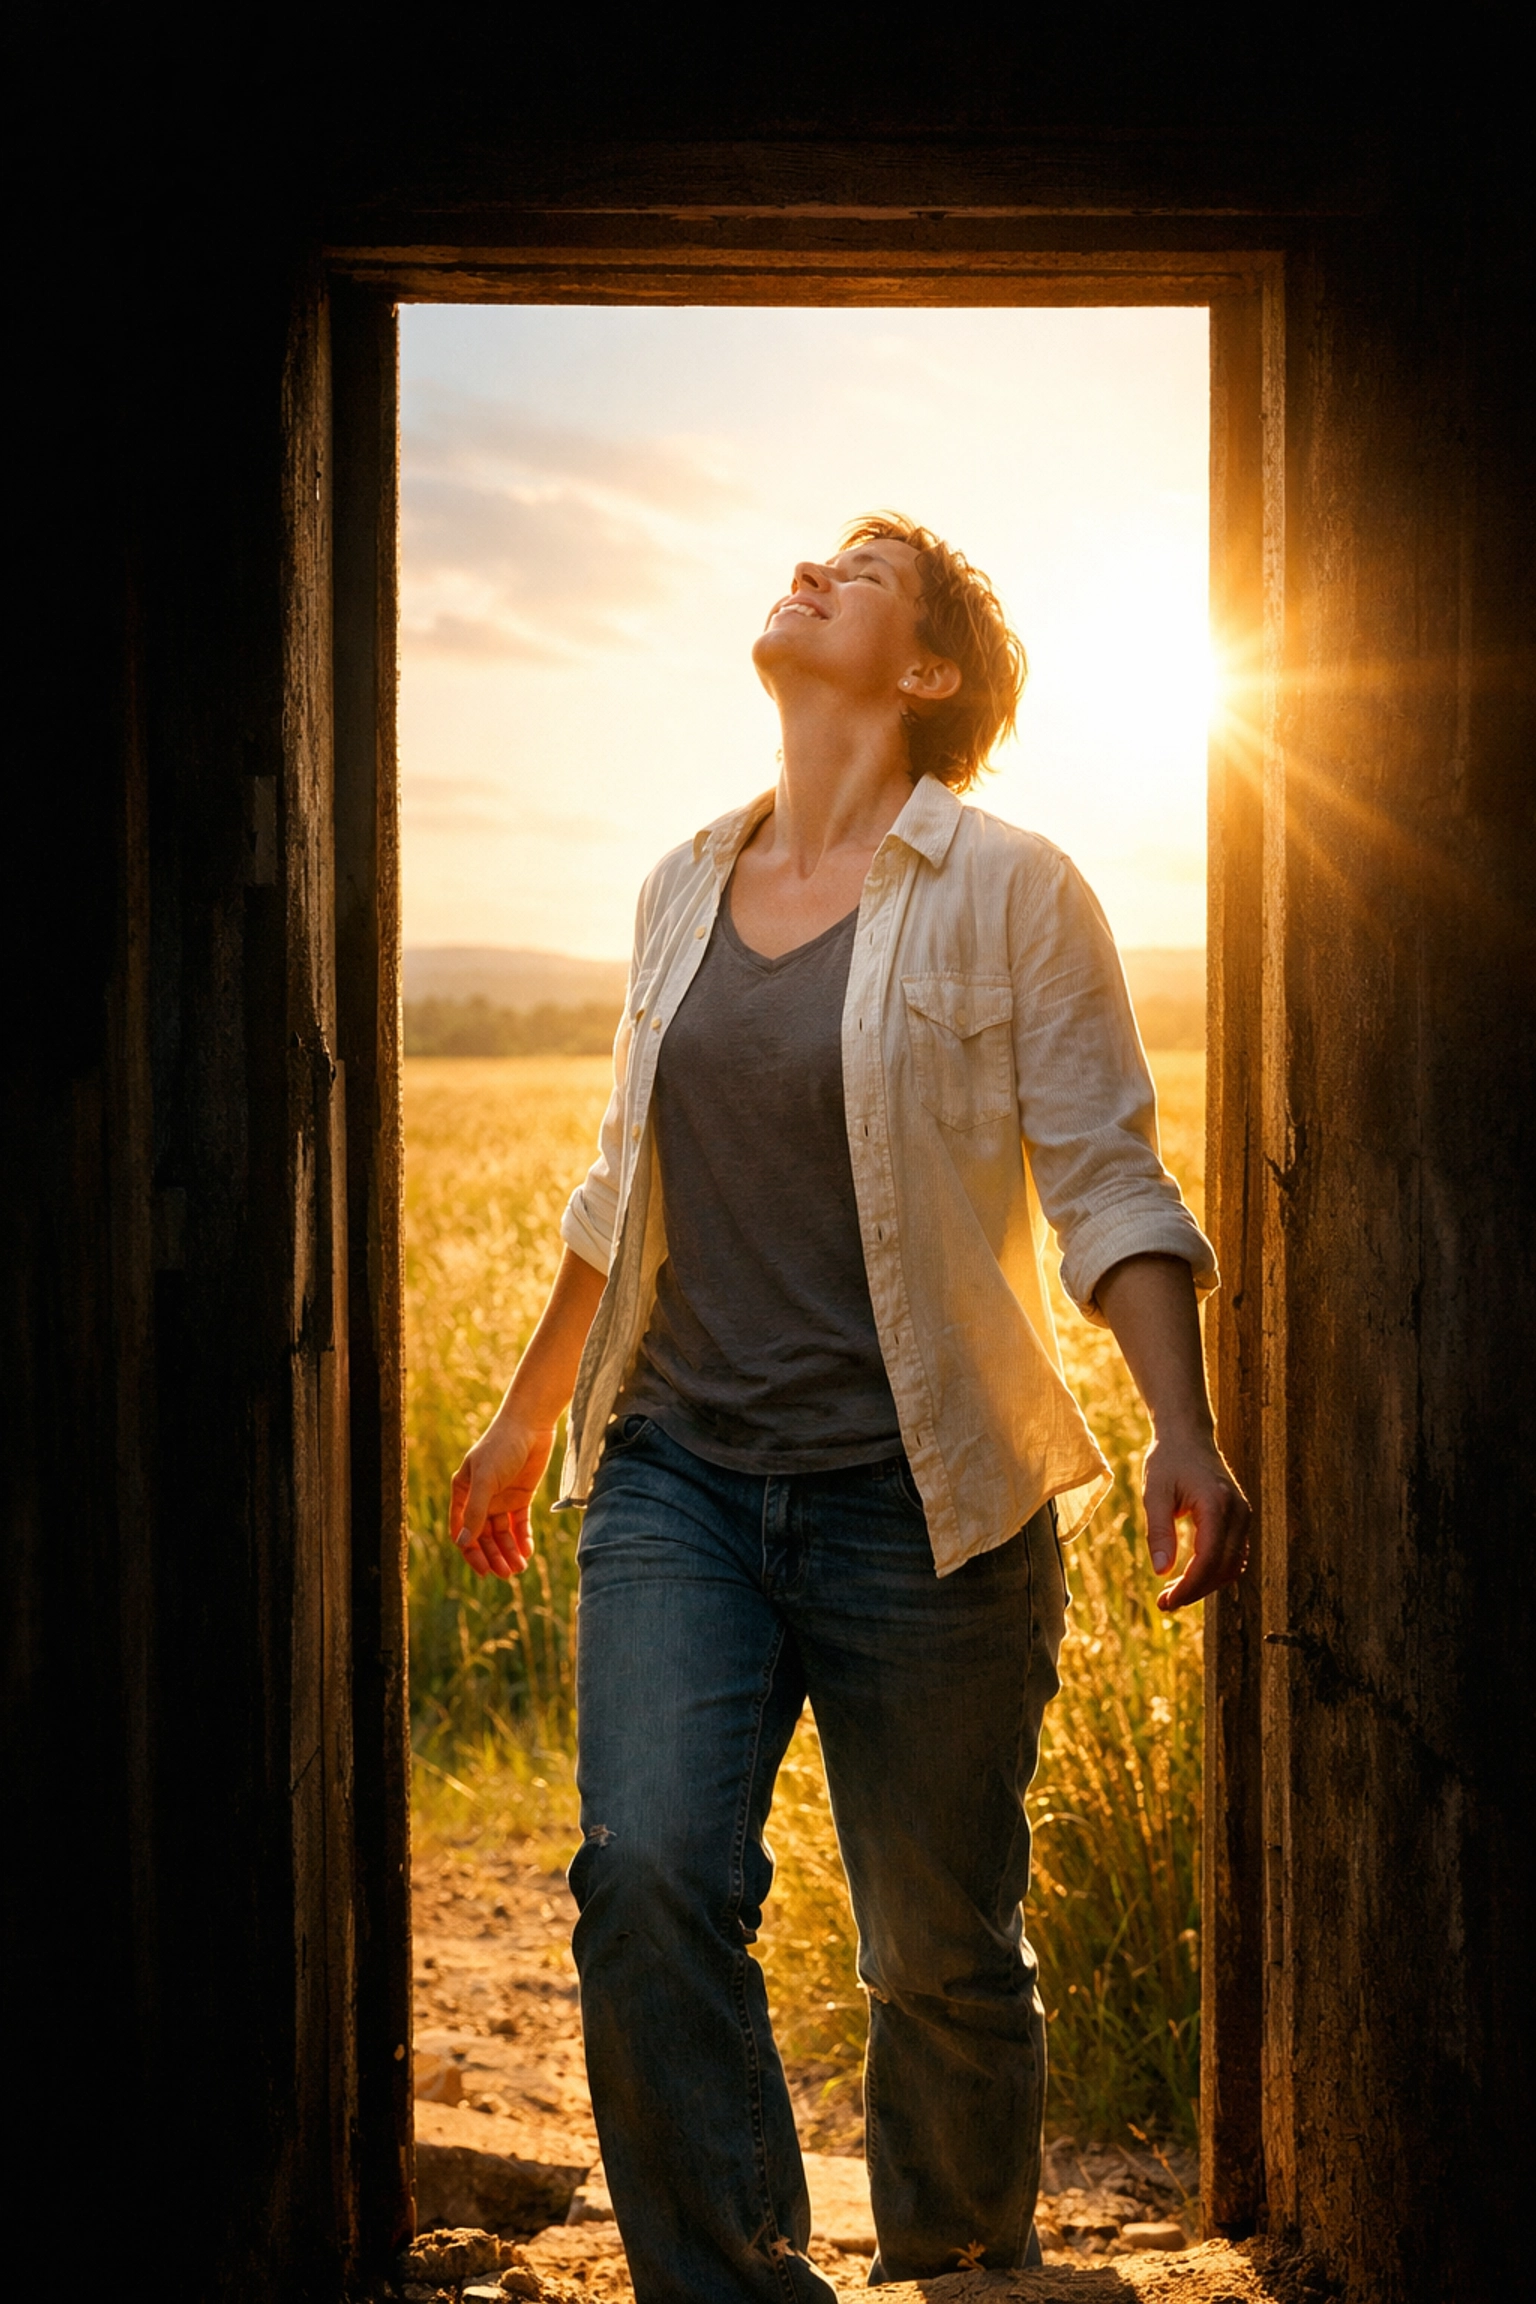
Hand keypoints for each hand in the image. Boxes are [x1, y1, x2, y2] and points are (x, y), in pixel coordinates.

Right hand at [449, 1415, 555, 1579]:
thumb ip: (476, 1511)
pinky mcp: (521, 1496)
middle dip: (493, 1556)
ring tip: (519, 1568)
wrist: (531, 1425)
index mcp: (463, 1493)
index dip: (471, 1552)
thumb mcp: (486, 1479)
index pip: (463, 1530)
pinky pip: (519, 1524)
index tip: (484, 1570)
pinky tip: (527, 1551)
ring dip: (509, 1551)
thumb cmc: (501, 1446)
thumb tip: (464, 1542)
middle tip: (506, 1574)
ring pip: (502, 1533)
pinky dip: (522, 1539)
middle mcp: (480, 1498)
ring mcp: (500, 1498)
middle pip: (484, 1536)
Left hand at [1142, 1427, 1250, 1610]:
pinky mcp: (1241, 1519)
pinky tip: (1189, 1578)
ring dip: (1206, 1585)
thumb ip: (1159, 1531)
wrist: (1188, 1435)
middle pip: (1223, 1568)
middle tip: (1164, 1603)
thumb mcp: (1154, 1493)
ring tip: (1173, 1594)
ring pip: (1232, 1567)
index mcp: (1217, 1505)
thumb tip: (1161, 1572)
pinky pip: (1234, 1556)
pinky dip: (1214, 1572)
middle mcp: (1238, 1512)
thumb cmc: (1168, 1461)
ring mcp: (1244, 1516)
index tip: (1166, 1603)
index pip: (1209, 1560)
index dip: (1189, 1587)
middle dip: (1195, 1591)